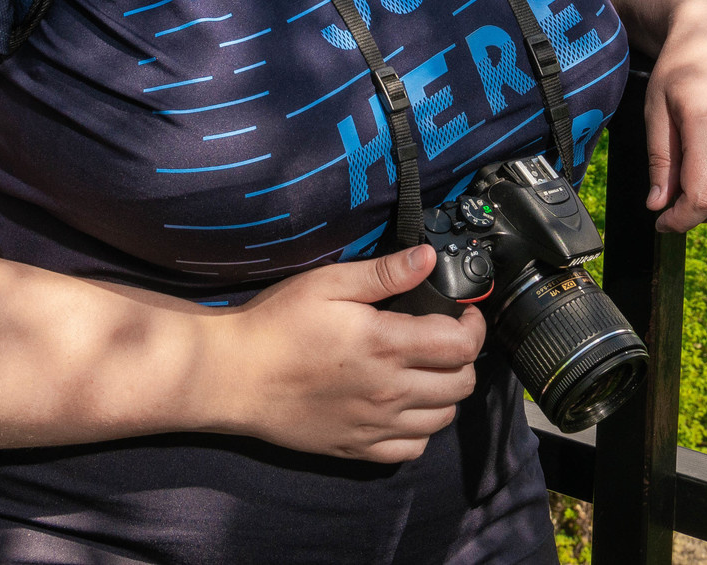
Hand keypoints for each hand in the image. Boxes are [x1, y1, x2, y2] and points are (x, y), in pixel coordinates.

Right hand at [218, 244, 486, 461]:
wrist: (233, 376)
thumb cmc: (277, 325)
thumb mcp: (329, 283)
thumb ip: (384, 273)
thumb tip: (428, 257)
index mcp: (386, 345)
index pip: (461, 345)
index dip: (474, 326)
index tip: (464, 314)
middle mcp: (389, 390)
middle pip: (461, 384)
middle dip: (464, 358)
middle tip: (447, 339)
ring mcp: (375, 424)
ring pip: (442, 419)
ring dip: (446, 393)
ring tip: (428, 371)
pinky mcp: (357, 447)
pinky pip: (411, 450)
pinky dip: (420, 430)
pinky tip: (405, 407)